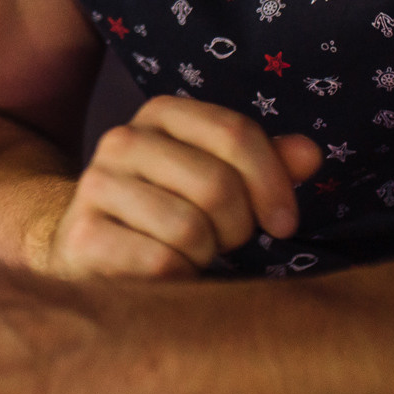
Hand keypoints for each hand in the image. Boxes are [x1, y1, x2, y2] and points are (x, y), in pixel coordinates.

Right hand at [48, 95, 321, 279]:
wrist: (88, 247)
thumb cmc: (169, 211)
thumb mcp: (218, 178)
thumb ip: (266, 164)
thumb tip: (310, 155)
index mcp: (161, 114)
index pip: (236, 133)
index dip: (273, 183)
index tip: (284, 222)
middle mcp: (122, 140)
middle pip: (217, 184)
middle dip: (239, 226)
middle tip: (227, 242)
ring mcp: (95, 185)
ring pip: (190, 228)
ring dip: (207, 255)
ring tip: (194, 255)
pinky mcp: (83, 235)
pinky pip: (162, 262)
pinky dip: (180, 278)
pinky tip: (168, 275)